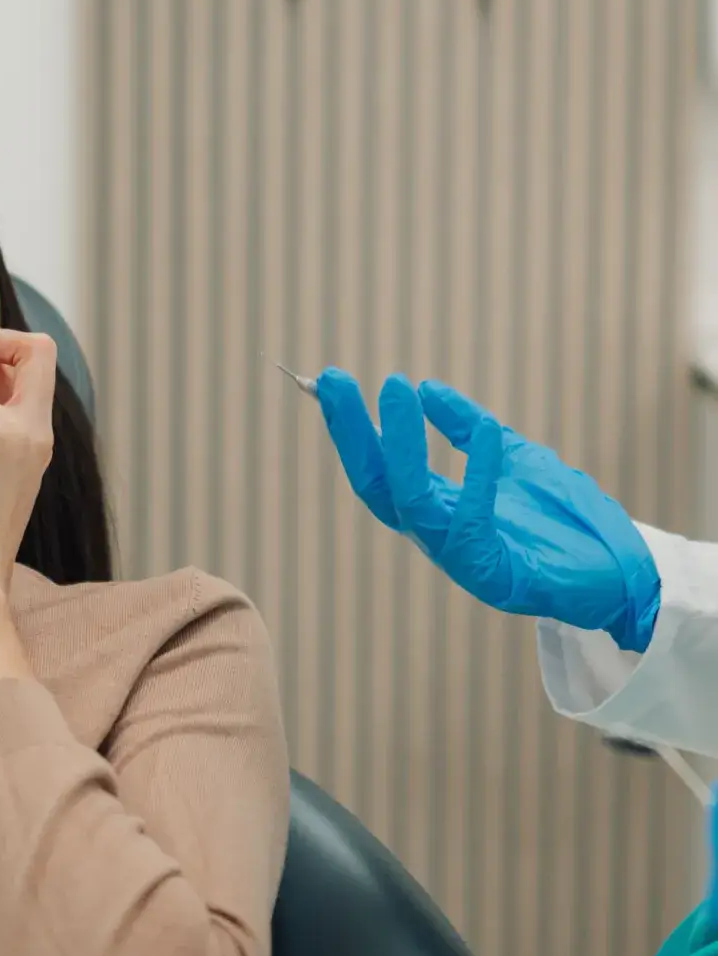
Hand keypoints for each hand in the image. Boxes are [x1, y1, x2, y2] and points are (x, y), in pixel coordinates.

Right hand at [315, 369, 660, 651]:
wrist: (623, 573)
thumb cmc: (566, 520)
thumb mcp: (512, 458)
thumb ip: (466, 428)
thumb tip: (426, 386)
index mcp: (434, 509)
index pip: (379, 468)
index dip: (353, 427)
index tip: (333, 381)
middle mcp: (434, 534)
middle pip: (375, 484)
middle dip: (351, 432)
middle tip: (333, 381)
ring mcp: (459, 556)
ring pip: (411, 501)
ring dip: (400, 443)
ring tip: (396, 388)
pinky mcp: (492, 575)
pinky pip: (472, 520)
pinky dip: (476, 472)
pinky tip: (484, 428)